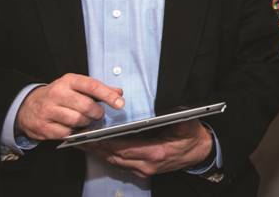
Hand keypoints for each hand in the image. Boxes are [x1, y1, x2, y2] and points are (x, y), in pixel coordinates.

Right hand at [16, 73, 123, 140]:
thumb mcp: (76, 86)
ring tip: (85, 120)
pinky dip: (74, 132)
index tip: (120, 103)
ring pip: (77, 120)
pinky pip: (67, 133)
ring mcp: (49, 110)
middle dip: (97, 113)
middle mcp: (57, 93)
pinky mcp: (44, 127)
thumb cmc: (59, 95)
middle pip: (86, 106)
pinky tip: (73, 127)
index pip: (92, 86)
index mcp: (68, 80)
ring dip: (86, 123)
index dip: (108, 95)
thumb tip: (119, 92)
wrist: (28, 106)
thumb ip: (98, 89)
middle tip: (98, 114)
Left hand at [84, 119, 212, 177]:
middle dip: (96, 147)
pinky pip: (121, 164)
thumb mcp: (185, 123)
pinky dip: (108, 156)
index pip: (123, 147)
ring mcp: (144, 170)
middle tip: (78, 138)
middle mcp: (146, 164)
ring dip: (99, 152)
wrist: (201, 153)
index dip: (105, 142)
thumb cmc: (192, 136)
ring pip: (115, 162)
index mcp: (155, 152)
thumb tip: (157, 108)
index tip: (90, 136)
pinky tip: (98, 148)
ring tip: (83, 142)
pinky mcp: (144, 171)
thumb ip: (171, 116)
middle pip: (114, 156)